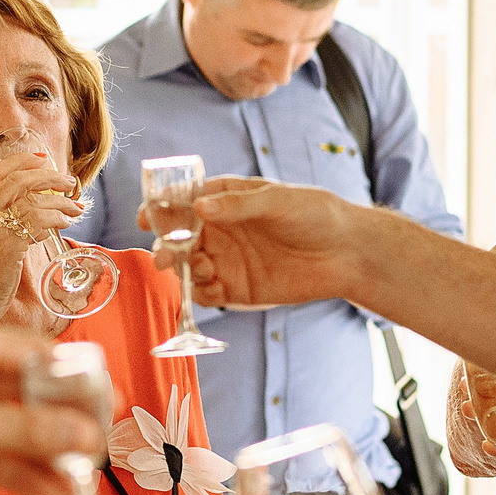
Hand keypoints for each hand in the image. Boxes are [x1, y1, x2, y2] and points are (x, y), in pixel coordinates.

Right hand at [0, 145, 85, 320]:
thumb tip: (30, 211)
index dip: (22, 161)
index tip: (43, 159)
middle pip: (17, 180)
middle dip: (48, 176)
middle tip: (68, 182)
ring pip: (32, 199)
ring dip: (60, 202)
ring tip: (75, 209)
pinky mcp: (7, 247)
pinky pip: (38, 221)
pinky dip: (56, 219)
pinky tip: (65, 226)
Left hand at [0, 330, 88, 494]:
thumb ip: (27, 431)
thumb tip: (84, 437)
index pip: (36, 353)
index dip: (75, 379)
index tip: (107, 404)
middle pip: (26, 394)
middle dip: (62, 425)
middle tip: (99, 451)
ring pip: (9, 429)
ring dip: (42, 455)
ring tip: (80, 483)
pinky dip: (16, 471)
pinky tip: (49, 492)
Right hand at [164, 178, 361, 308]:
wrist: (348, 252)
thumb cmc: (315, 214)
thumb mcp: (277, 200)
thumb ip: (237, 204)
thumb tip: (200, 207)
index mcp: (226, 201)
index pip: (184, 203)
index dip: (162, 210)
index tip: (147, 217)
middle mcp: (221, 231)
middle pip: (179, 239)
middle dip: (166, 247)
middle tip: (164, 256)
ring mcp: (227, 261)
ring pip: (188, 267)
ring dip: (183, 270)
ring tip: (200, 269)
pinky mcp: (239, 289)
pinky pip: (207, 294)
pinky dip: (200, 294)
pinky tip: (211, 288)